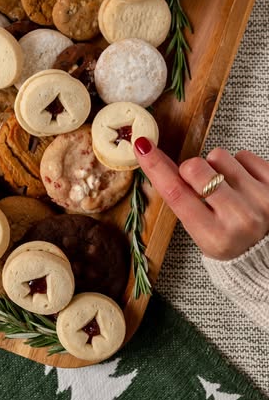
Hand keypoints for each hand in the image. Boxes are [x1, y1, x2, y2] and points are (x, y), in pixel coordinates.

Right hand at [133, 138, 268, 259]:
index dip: (156, 166)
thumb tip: (148, 153)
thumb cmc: (230, 239)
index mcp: (214, 237)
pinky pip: (243, 154)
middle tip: (203, 186)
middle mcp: (239, 220)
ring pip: (219, 155)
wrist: (267, 253)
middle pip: (195, 167)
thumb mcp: (201, 230)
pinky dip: (240, 165)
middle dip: (192, 170)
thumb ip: (180, 197)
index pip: (176, 193)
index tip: (142, 146)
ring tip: (229, 188)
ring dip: (218, 167)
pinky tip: (245, 184)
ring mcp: (261, 201)